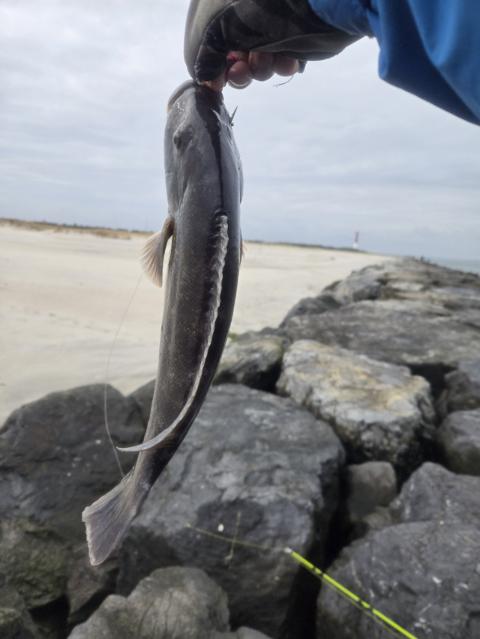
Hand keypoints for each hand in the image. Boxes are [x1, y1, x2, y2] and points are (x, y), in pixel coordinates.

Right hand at [184, 0, 358, 88]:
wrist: (316, 1)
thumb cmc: (257, 6)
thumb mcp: (215, 29)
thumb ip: (201, 57)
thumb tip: (206, 81)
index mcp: (218, 2)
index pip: (204, 39)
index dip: (209, 63)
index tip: (215, 80)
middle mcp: (242, 11)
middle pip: (230, 56)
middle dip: (237, 70)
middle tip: (242, 71)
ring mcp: (269, 24)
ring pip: (256, 63)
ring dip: (259, 68)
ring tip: (267, 57)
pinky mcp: (293, 37)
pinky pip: (281, 62)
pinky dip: (281, 66)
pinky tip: (287, 60)